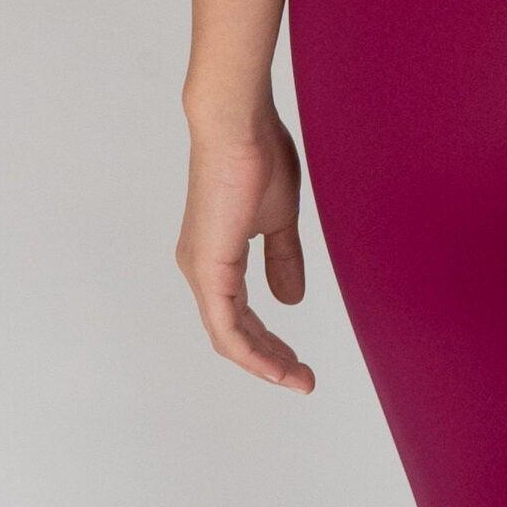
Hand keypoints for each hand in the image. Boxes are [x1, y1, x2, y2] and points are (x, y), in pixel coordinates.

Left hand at [175, 94, 313, 391]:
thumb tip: (291, 300)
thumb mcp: (279, 220)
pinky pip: (228, 328)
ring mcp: (202, 271)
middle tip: (305, 380)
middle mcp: (201, 269)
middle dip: (271, 361)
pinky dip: (253, 353)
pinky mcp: (209, 269)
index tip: (302, 362)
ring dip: (266, 363)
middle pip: (233, 335)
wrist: (239, 126)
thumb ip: (283, 260)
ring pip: (229, 338)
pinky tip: (278, 367)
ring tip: (300, 379)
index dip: (270, 344)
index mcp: (216, 257)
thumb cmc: (259, 157)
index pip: (239, 317)